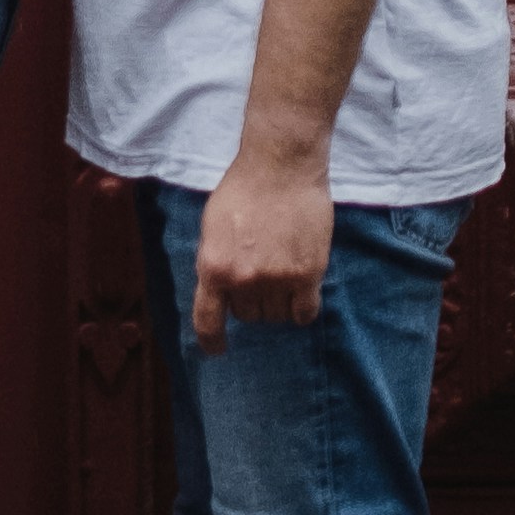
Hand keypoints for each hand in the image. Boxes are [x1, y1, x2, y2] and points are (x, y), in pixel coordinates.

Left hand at [192, 148, 334, 342]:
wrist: (281, 164)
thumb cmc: (243, 189)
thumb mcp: (211, 227)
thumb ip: (214, 263)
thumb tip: (220, 296)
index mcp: (213, 267)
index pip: (207, 322)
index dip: (212, 342)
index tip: (218, 350)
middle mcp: (243, 279)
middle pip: (248, 316)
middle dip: (251, 301)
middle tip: (260, 272)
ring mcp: (277, 279)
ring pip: (276, 316)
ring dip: (278, 302)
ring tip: (281, 271)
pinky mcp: (308, 274)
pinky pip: (304, 313)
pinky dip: (302, 308)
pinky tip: (301, 291)